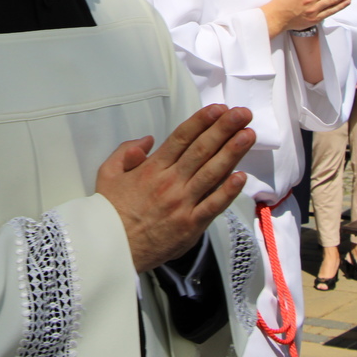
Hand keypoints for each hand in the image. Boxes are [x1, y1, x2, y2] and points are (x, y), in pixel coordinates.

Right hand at [96, 105, 253, 272]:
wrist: (112, 248)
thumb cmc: (110, 211)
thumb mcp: (107, 174)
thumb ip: (126, 152)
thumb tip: (148, 140)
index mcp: (151, 168)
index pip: (181, 138)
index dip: (201, 121)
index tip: (218, 109)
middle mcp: (170, 182)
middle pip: (201, 150)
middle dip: (224, 129)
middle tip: (242, 113)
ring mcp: (182, 204)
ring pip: (212, 173)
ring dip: (232, 153)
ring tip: (248, 135)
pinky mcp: (191, 226)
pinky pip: (213, 205)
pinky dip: (228, 191)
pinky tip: (241, 176)